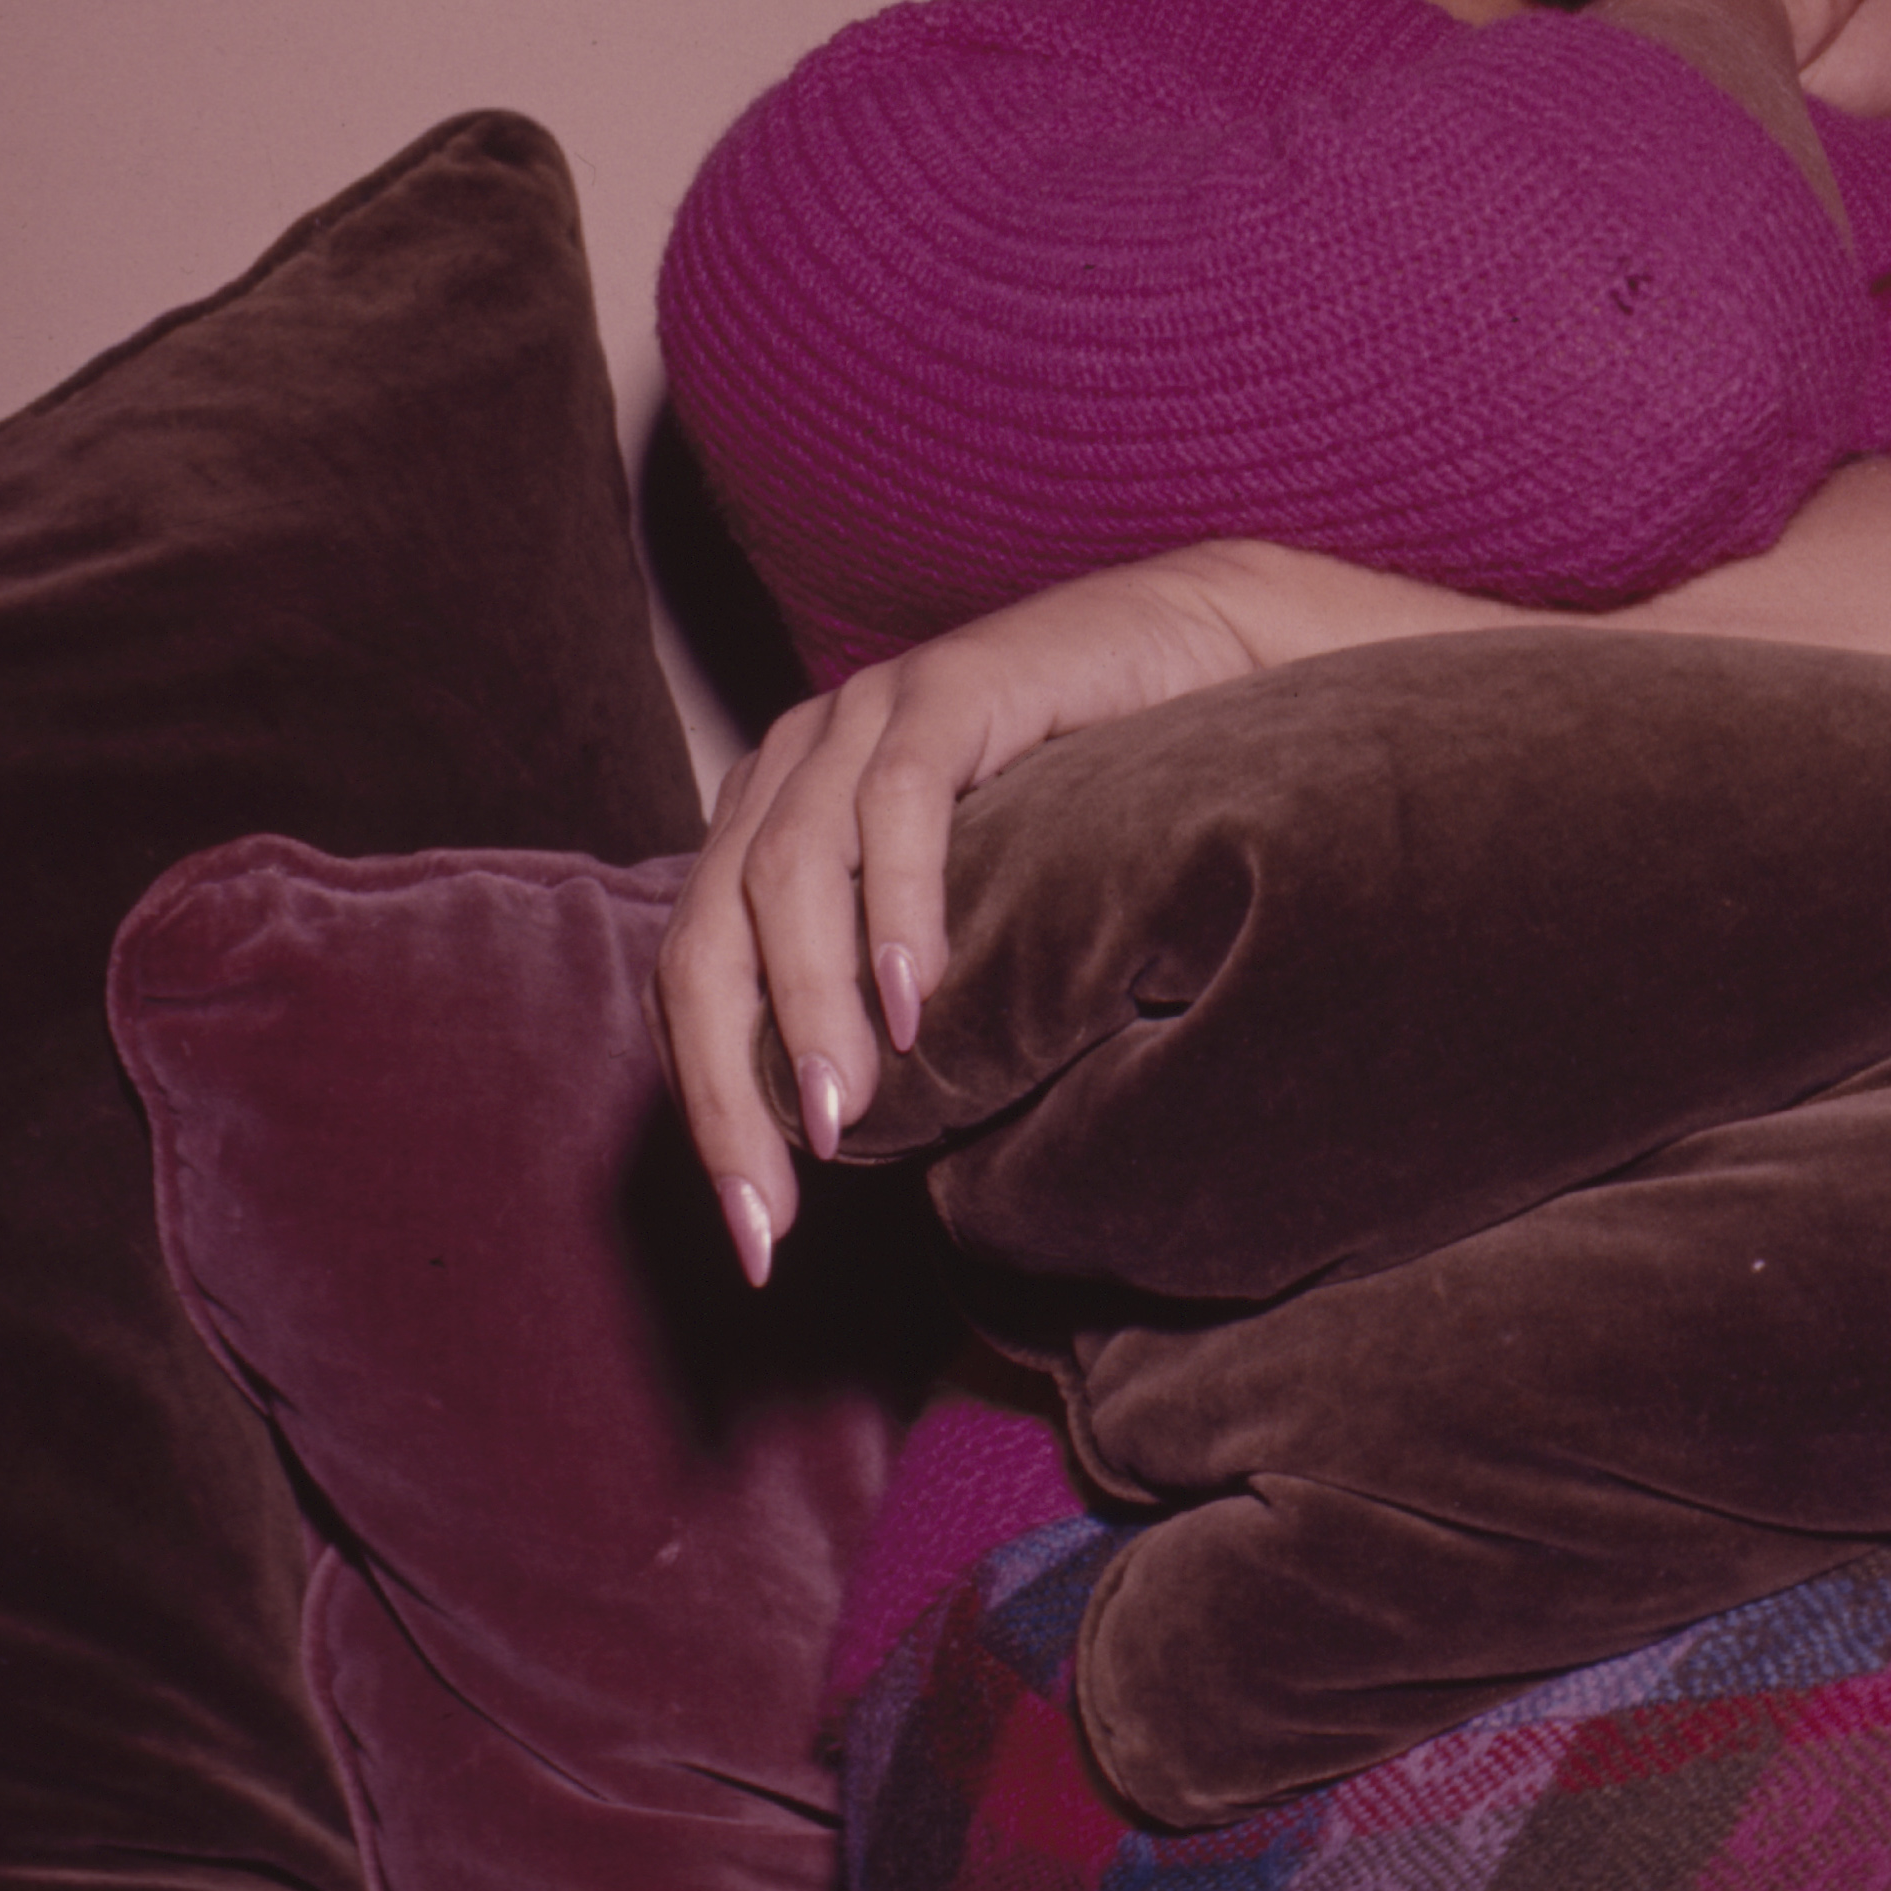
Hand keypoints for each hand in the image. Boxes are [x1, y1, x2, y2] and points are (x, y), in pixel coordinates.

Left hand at [654, 542, 1494, 1281]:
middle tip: (774, 1202)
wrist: (1195, 653)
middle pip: (706, 939)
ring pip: (784, 876)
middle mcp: (792, 763)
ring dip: (808, 1008)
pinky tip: (915, 997)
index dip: (708, 1111)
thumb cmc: (1087, 802)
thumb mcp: (971, 910)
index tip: (759, 1236)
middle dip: (728, 1087)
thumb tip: (846, 1137)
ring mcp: (866, 715)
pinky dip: (895, 905)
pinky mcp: (951, 684)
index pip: (695, 980)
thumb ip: (890, 988)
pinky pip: (896, 802)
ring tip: (843, 1118)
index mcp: (772, 820)